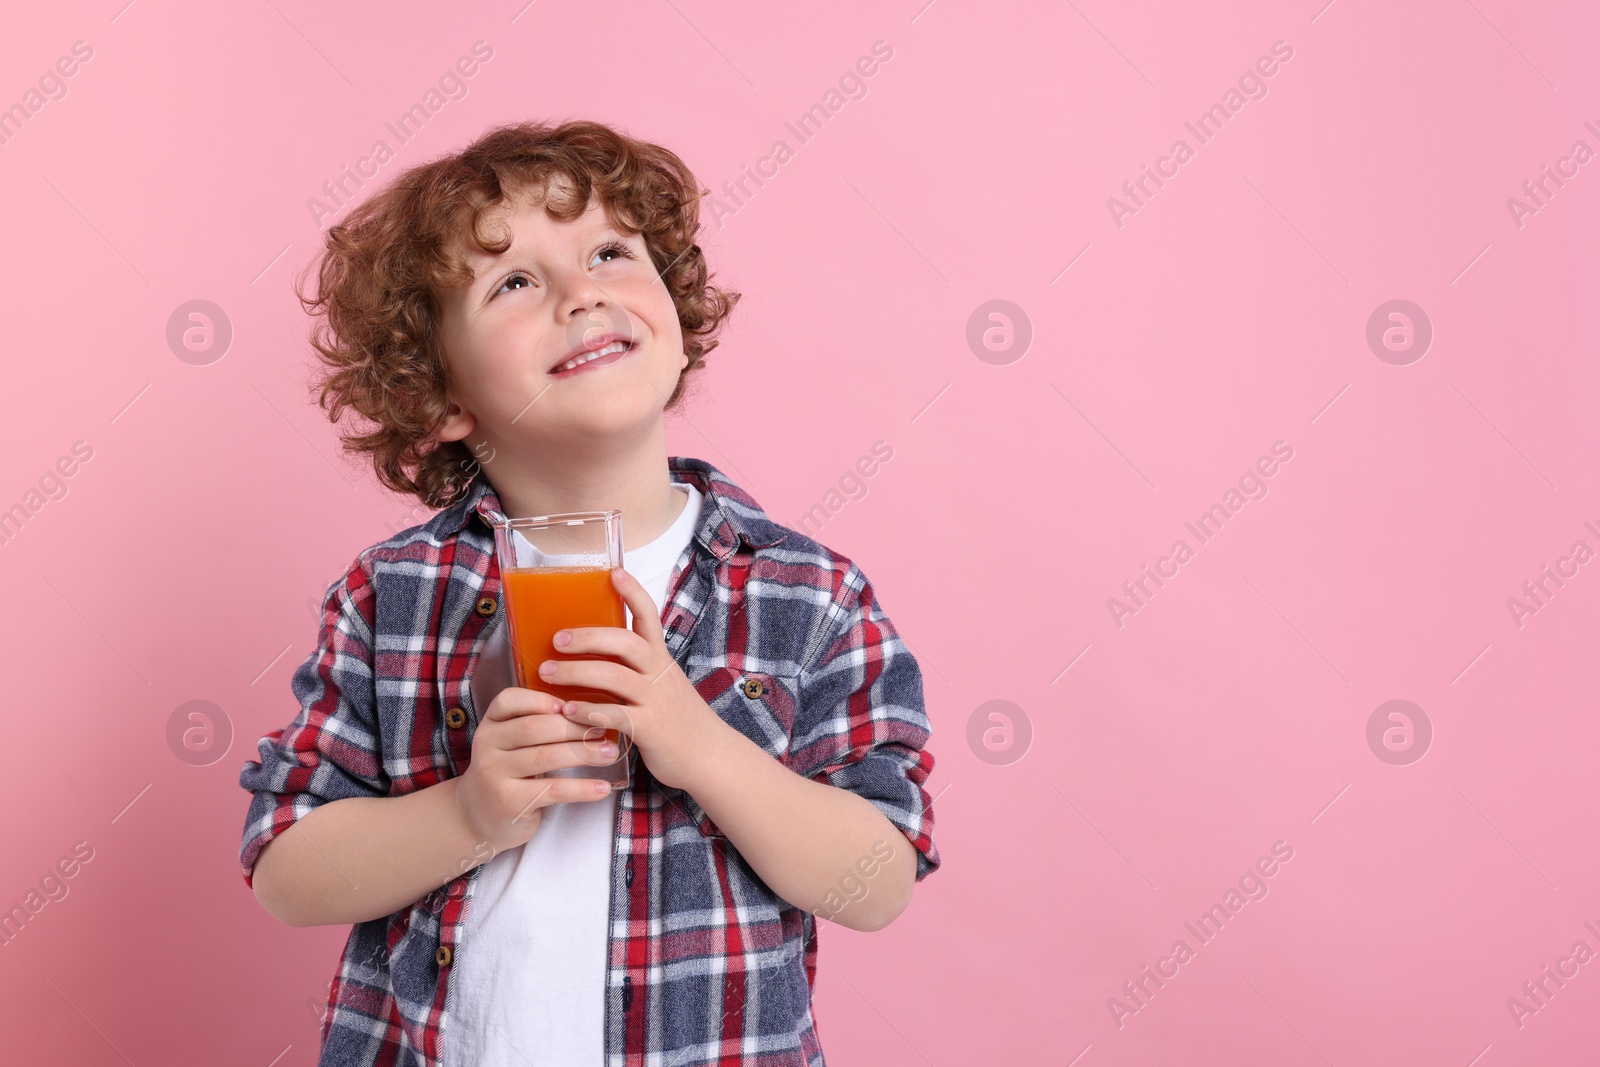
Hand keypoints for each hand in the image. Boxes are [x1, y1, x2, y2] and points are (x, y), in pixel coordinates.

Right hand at [454, 686, 619, 852]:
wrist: (480, 818)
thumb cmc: (509, 771)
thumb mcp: (512, 743)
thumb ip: (537, 724)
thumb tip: (588, 709)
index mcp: (490, 724)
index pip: (509, 700)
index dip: (542, 700)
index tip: (573, 705)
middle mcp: (487, 746)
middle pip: (534, 728)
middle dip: (574, 727)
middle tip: (603, 729)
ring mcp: (495, 774)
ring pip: (545, 756)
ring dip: (583, 754)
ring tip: (610, 753)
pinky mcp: (509, 802)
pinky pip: (552, 790)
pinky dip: (581, 788)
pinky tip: (602, 787)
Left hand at [541, 567, 724, 791]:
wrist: (709, 756)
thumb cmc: (678, 719)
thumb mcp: (663, 684)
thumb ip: (635, 669)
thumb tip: (593, 656)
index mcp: (661, 658)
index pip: (649, 616)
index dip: (633, 593)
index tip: (614, 572)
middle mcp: (660, 674)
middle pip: (624, 642)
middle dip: (588, 636)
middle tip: (557, 638)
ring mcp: (656, 700)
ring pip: (614, 677)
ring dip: (577, 672)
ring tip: (548, 672)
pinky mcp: (651, 728)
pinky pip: (615, 715)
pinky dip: (589, 711)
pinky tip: (568, 711)